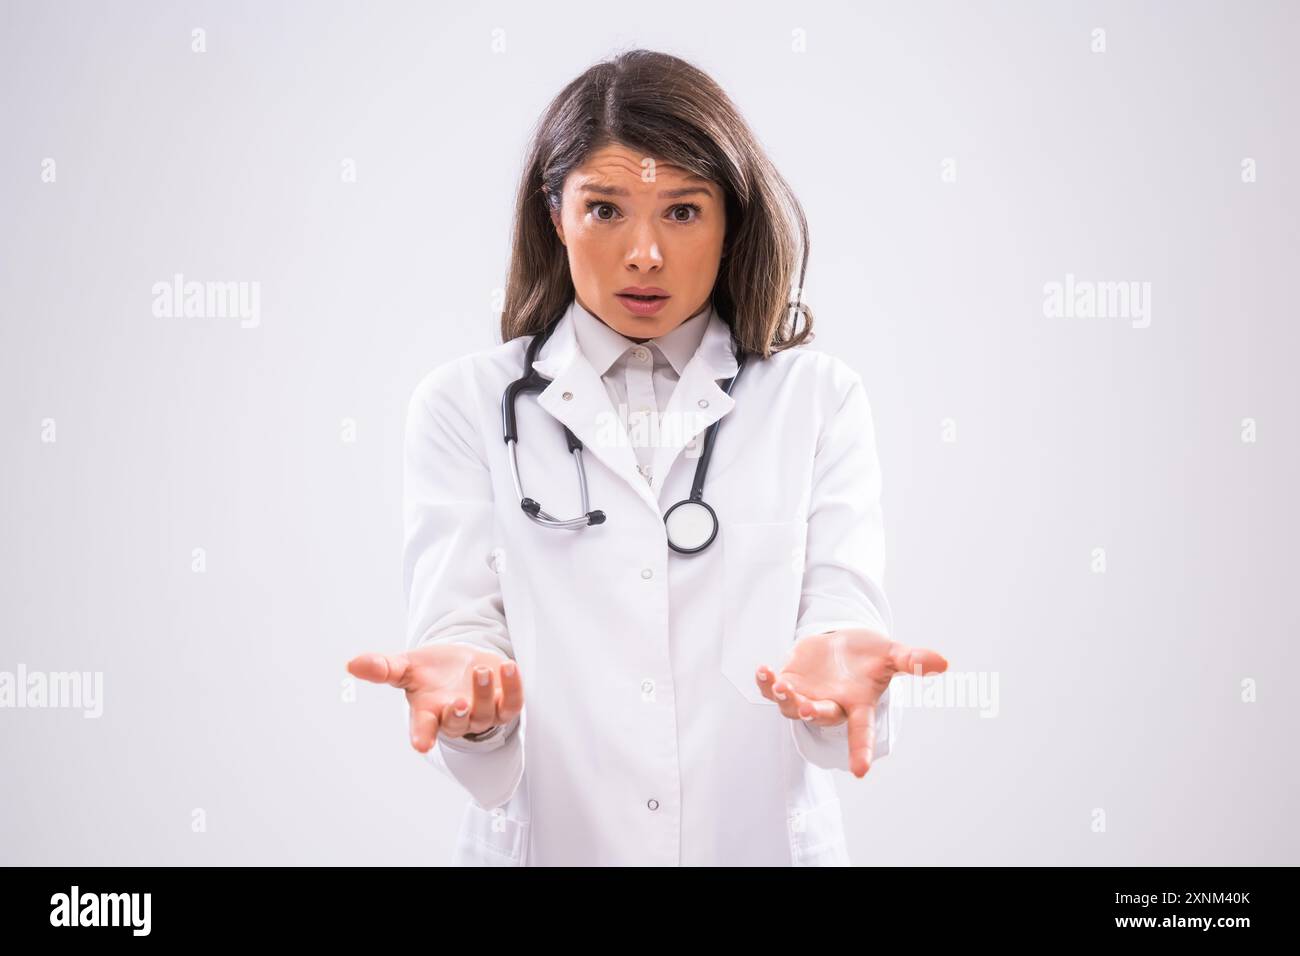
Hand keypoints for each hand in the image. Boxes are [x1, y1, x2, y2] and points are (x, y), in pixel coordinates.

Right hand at [346, 644, 523, 753]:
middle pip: (457, 723)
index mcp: (429, 712)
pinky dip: (514, 687)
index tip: (420, 744)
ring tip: (481, 670)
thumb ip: (383, 668)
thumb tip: (352, 664)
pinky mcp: (505, 704)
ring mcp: (482, 712)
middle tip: (458, 701)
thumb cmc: (432, 671)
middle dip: (458, 714)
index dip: (422, 736)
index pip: (423, 729)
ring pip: (486, 714)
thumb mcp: (406, 666)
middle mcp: (455, 716)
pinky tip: (509, 667)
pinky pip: (513, 703)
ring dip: (485, 693)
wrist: (462, 663)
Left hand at [755, 627, 947, 778]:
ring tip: (780, 684)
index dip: (860, 750)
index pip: (861, 732)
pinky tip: (762, 671)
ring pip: (791, 706)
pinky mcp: (787, 681)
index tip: (861, 772)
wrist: (842, 645)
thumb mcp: (891, 654)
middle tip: (809, 707)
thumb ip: (912, 661)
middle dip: (813, 712)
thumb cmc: (869, 656)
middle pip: (820, 716)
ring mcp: (806, 695)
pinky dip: (765, 683)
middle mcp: (829, 705)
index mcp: (857, 705)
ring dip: (784, 697)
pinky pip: (771, 689)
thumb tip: (943, 662)